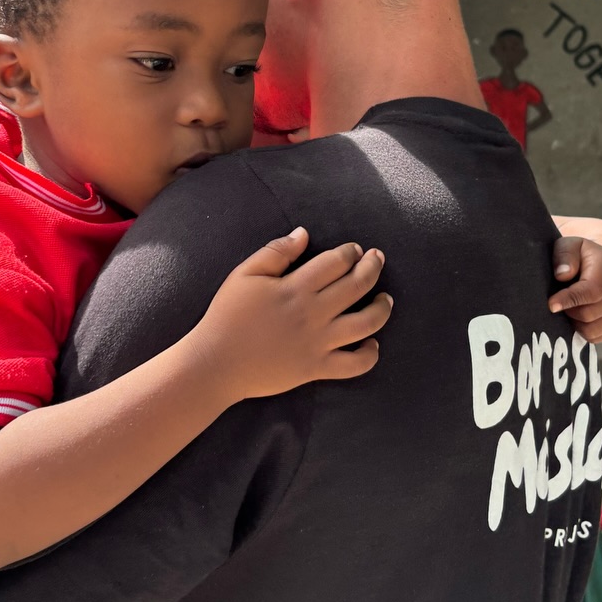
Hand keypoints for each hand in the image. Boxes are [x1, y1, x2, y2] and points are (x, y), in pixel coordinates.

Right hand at [194, 227, 392, 400]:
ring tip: (385, 299)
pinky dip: (370, 355)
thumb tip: (303, 234)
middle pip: (357, 285)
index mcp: (296, 287)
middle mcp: (313, 313)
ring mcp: (318, 342)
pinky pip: (354, 365)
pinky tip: (372, 343)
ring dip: (382, 308)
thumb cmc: (227, 316)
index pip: (336, 262)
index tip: (355, 250)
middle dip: (373, 268)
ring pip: (366, 323)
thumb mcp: (245, 274)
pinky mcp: (317, 368)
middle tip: (378, 259)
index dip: (350, 252)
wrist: (215, 363)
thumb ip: (276, 252)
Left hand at [546, 236, 601, 343]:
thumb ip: (564, 255)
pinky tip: (577, 316)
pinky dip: (582, 331)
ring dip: (574, 323)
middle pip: (589, 314)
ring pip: (591, 330)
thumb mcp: (570, 245)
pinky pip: (596, 337)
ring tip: (568, 308)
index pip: (591, 291)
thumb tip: (562, 275)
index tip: (551, 305)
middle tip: (558, 302)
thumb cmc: (581, 255)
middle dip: (568, 311)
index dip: (570, 300)